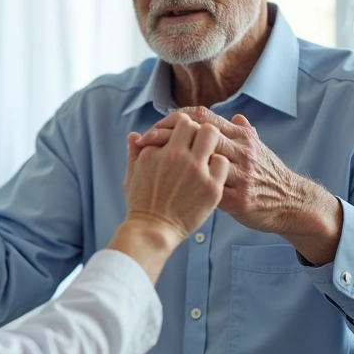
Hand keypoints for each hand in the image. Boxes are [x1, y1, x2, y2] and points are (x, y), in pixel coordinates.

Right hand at [107, 113, 229, 282]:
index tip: (185, 139)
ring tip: (207, 156)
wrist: (153, 231)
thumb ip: (134, 153)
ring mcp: (195, 170)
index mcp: (156, 151)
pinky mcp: (210, 187)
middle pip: (197, 124)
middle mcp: (175, 156)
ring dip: (211, 143)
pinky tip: (212, 173)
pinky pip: (222, 162)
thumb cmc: (141, 204)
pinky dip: (218, 164)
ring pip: (212, 136)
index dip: (184, 129)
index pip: (179, 123)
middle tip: (199, 145)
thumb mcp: (132, 176)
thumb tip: (134, 135)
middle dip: (199, 131)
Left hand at [137, 108, 342, 264]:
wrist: (292, 203)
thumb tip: (235, 117)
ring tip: (149, 163)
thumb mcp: (260, 149)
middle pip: (198, 134)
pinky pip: (208, 190)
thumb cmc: (268, 176)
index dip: (175, 119)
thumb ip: (243, 133)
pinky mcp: (240, 199)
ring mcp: (242, 175)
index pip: (203, 117)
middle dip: (167, 135)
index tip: (154, 126)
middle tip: (144, 141)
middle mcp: (242, 151)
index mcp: (242, 136)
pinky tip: (167, 187)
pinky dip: (186, 187)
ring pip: (201, 160)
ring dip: (172, 161)